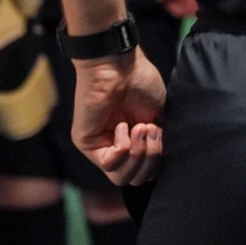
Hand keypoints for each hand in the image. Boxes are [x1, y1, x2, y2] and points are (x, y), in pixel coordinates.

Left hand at [71, 49, 166, 185]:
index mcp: (132, 144)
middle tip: (150, 130)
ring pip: (122, 177)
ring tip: (140, 127)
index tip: (160, 133)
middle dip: (150, 159)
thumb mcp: (158, 118)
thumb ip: (155, 145)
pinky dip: (123, 147)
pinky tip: (122, 126)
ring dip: (138, 153)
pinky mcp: (85, 142)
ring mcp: (98, 146)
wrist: (119, 65)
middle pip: (135, 179)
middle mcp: (114, 148)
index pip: (146, 174)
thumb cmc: (139, 82)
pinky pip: (108, 164)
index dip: (158, 161)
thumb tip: (156, 170)